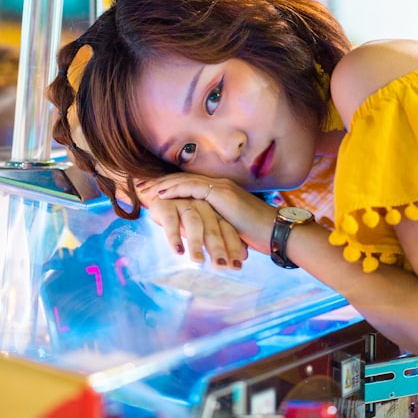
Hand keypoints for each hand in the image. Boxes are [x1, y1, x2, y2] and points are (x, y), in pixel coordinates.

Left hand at [139, 174, 278, 256]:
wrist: (277, 232)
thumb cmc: (258, 235)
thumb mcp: (232, 230)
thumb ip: (217, 227)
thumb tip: (203, 238)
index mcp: (221, 193)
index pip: (190, 186)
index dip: (170, 188)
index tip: (152, 192)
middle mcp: (219, 186)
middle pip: (183, 179)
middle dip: (160, 183)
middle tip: (140, 187)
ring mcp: (220, 188)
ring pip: (185, 181)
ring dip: (163, 185)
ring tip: (145, 190)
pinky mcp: (221, 194)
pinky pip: (192, 188)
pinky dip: (175, 190)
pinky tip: (161, 194)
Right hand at [145, 196, 247, 269]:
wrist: (157, 198)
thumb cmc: (185, 219)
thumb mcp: (204, 230)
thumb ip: (223, 241)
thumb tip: (245, 257)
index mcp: (215, 213)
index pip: (228, 231)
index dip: (233, 248)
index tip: (237, 268)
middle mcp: (202, 206)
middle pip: (213, 228)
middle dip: (218, 248)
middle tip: (221, 266)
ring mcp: (184, 204)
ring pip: (194, 223)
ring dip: (196, 243)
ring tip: (198, 261)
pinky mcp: (165, 205)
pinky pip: (171, 221)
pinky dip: (174, 237)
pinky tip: (178, 251)